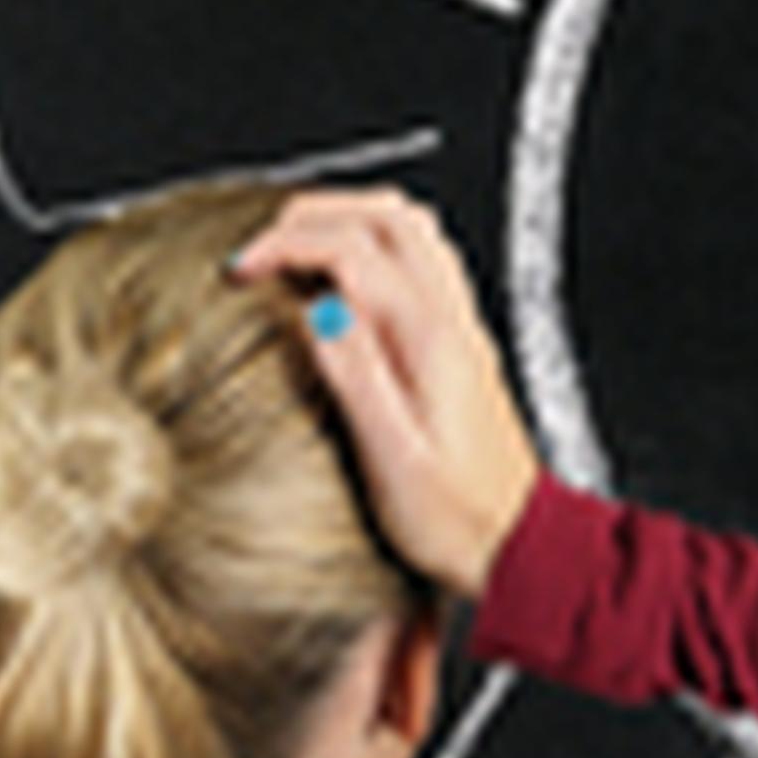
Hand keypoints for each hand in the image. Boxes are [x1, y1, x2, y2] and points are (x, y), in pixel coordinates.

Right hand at [231, 188, 542, 600]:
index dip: (286, 243)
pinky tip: (344, 284)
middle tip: (262, 245)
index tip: (242, 267)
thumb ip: (355, 376)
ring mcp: (460, 330)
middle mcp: (451, 323)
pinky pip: (421, 263)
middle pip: (389, 215)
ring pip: (412, 230)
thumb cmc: (455, 518)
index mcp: (429, 340)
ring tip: (294, 250)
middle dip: (315, 212)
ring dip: (348, 221)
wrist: (515, 544)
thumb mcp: (391, 455)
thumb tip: (321, 312)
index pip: (352, 247)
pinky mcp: (460, 347)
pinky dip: (373, 248)